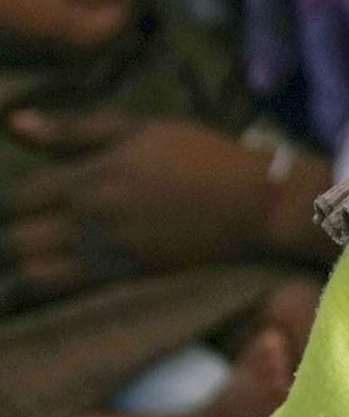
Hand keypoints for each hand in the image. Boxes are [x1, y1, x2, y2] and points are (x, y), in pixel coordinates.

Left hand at [5, 110, 334, 295]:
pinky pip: (67, 294)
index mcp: (91, 177)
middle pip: (13, 242)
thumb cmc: (200, 155)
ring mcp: (108, 254)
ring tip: (6, 271)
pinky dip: (39, 295)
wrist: (256, 203)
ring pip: (32, 276)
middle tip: (0, 242)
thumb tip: (13, 122)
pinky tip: (28, 292)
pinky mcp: (127, 278)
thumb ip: (75, 128)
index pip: (14, 198)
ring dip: (11, 275)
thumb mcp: (142, 126)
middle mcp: (91, 220)